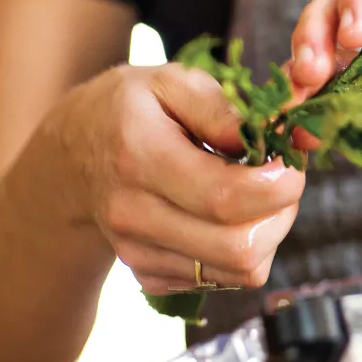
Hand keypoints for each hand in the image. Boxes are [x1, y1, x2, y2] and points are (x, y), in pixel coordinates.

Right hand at [51, 63, 303, 294]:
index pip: (225, 198)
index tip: (290, 164)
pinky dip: (244, 251)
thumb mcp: (170, 81)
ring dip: (270, 235)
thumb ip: (221, 108)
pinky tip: (230, 217)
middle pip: (239, 247)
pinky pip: (224, 280)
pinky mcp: (150, 277)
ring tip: (259, 198)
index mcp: (138, 157)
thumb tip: (268, 140)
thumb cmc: (131, 110)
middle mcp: (133, 215)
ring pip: (240, 271)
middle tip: (282, 182)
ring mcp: (139, 253)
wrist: (71, 158)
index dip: (277, 187)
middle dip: (282, 214)